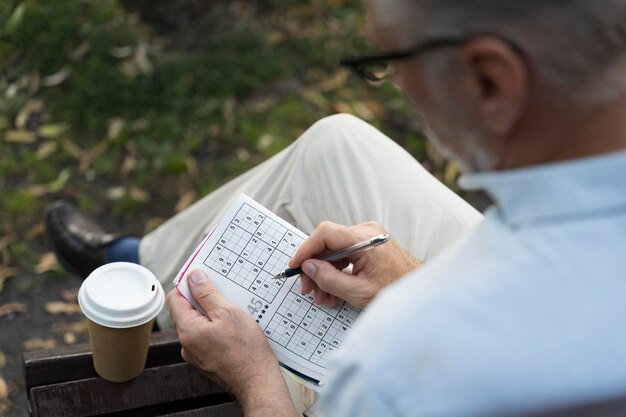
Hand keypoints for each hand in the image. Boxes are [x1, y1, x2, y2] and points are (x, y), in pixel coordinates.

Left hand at [167, 269, 296, 416]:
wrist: (258, 380)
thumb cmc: (245, 349)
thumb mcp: (228, 312)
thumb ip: (207, 294)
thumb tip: (194, 277)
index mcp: (187, 330)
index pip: (175, 299)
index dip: (188, 285)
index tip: (202, 277)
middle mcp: (187, 344)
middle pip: (188, 311)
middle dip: (204, 299)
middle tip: (224, 294)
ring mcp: (197, 354)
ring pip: (200, 324)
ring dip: (213, 314)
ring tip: (234, 312)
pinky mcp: (208, 360)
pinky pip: (208, 337)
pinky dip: (218, 329)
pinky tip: (235, 328)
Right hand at [290, 221, 420, 308]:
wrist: (419, 293)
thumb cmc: (396, 291)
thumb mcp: (358, 292)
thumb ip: (330, 279)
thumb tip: (308, 267)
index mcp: (365, 239)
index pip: (325, 233)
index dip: (306, 249)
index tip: (295, 265)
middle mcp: (367, 231)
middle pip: (327, 242)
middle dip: (314, 267)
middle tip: (307, 288)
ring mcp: (368, 236)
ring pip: (334, 250)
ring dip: (324, 272)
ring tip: (321, 296)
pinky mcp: (369, 243)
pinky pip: (344, 253)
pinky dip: (336, 270)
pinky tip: (332, 290)